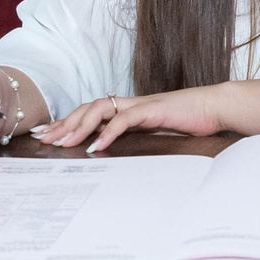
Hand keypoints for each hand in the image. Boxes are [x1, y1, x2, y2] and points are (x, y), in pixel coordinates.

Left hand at [36, 83, 240, 152]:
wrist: (215, 107)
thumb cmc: (189, 122)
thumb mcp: (157, 134)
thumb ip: (136, 139)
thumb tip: (115, 155)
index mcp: (127, 110)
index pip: (89, 113)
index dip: (66, 122)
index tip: (46, 134)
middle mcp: (128, 104)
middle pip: (86, 109)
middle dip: (63, 124)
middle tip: (44, 140)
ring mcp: (140, 105)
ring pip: (100, 109)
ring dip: (80, 126)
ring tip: (65, 143)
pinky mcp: (153, 110)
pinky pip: (125, 119)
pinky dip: (108, 132)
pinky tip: (97, 146)